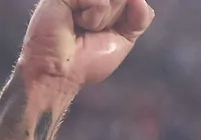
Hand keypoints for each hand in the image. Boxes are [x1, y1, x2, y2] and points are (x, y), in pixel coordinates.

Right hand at [16, 0, 154, 91]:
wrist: (62, 72)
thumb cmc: (88, 60)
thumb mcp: (124, 39)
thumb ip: (139, 18)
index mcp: (100, 1)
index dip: (130, 13)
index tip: (109, 31)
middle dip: (115, 18)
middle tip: (93, 31)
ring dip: (104, 19)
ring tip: (83, 27)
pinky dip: (93, 16)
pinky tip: (75, 22)